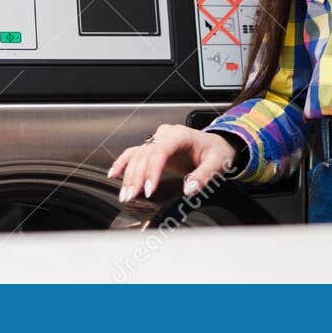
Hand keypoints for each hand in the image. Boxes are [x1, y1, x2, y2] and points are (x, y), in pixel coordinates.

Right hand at [106, 124, 238, 202]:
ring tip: (125, 195)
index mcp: (180, 135)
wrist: (217, 145)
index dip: (152, 170)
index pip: (160, 151)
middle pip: (145, 155)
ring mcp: (158, 141)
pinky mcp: (154, 149)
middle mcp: (165, 135)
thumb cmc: (217, 152)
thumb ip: (203, 176)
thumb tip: (189, 189)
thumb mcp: (217, 164)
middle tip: (131, 197)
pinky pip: (134, 154)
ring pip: (137, 156)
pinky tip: (114, 175)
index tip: (149, 190)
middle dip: (136, 177)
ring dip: (128, 175)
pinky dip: (123, 163)